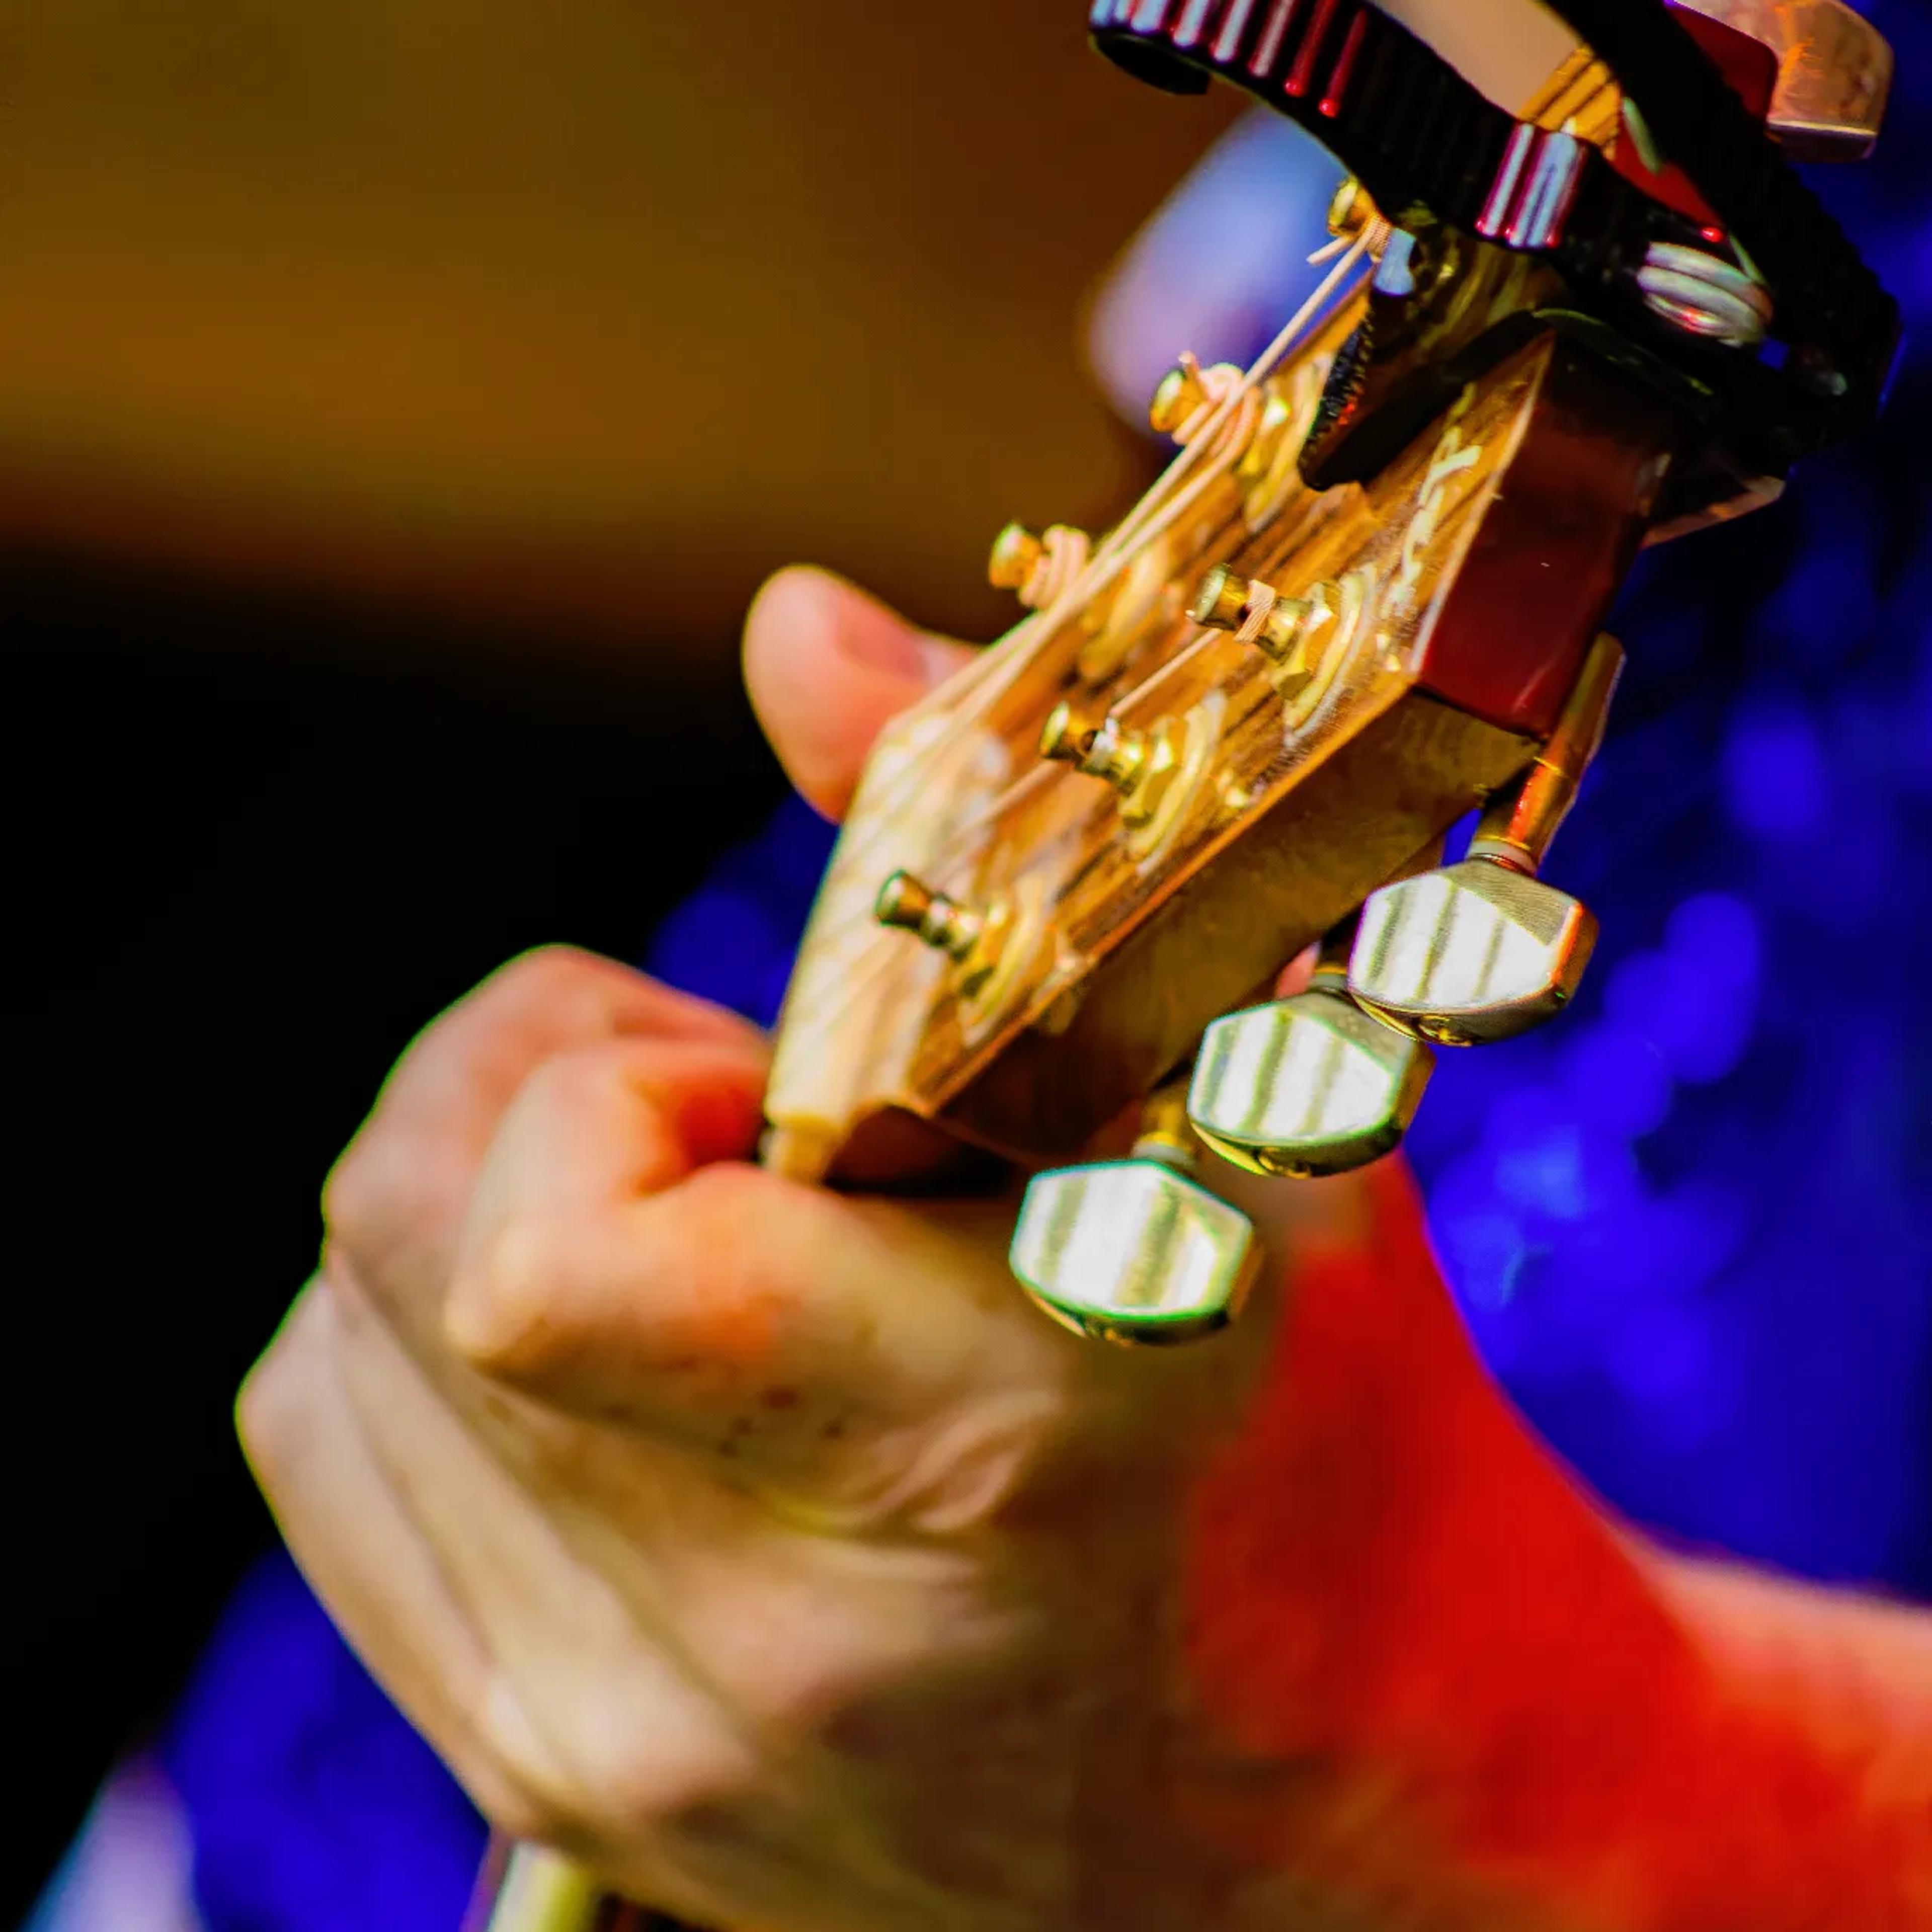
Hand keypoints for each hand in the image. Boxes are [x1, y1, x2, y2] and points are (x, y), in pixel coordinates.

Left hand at [239, 568, 1384, 1931]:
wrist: (1367, 1813)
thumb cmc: (1338, 1438)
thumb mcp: (1247, 1110)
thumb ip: (1000, 845)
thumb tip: (789, 625)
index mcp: (969, 1453)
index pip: (537, 1259)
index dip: (595, 1094)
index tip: (762, 1080)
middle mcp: (763, 1650)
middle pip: (392, 1262)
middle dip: (530, 1106)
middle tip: (742, 1120)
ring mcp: (642, 1757)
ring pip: (325, 1370)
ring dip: (472, 1225)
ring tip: (697, 1235)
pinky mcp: (578, 1802)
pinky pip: (346, 1492)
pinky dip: (428, 1363)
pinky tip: (618, 1352)